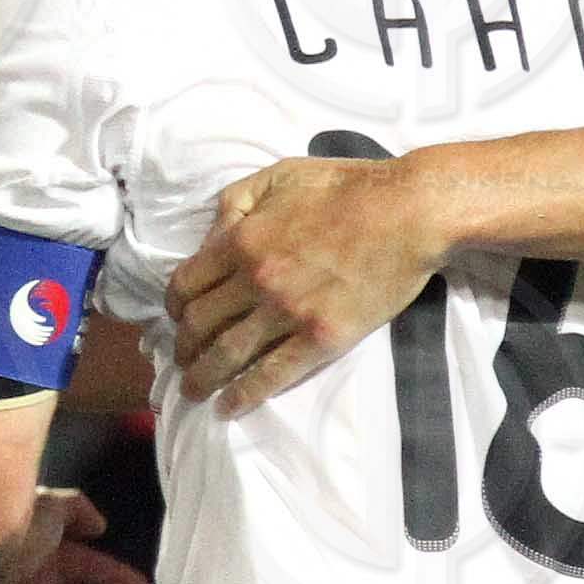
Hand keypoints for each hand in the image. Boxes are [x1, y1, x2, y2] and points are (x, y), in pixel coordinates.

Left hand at [167, 153, 446, 414]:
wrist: (409, 211)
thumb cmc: (347, 186)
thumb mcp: (279, 175)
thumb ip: (235, 202)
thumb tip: (209, 237)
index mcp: (241, 240)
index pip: (185, 284)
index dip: (174, 307)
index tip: (176, 318)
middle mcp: (255, 279)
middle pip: (198, 324)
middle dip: (182, 347)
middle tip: (182, 360)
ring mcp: (287, 312)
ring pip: (226, 355)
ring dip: (202, 378)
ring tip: (194, 392)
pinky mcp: (321, 337)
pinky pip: (272, 374)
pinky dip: (244, 395)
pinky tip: (229, 407)